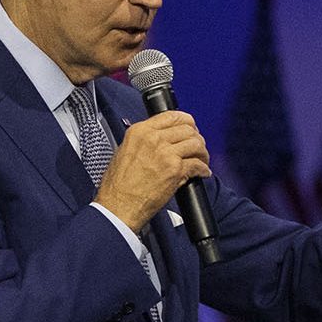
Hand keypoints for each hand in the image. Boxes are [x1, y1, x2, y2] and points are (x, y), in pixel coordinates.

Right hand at [95, 109, 210, 230]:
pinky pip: (197, 165)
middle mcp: (153, 139)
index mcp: (140, 132)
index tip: (191, 127)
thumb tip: (159, 140)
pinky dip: (203, 169)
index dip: (187, 121)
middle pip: (187, 129)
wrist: (118, 206)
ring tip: (202, 160)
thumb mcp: (124, 151)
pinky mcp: (175, 170)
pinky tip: (202, 172)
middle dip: (197, 137)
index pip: (171, 115)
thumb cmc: (118, 186)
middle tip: (198, 146)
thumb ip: (143, 142)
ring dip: (203, 153)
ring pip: (195, 144)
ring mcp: (165, 154)